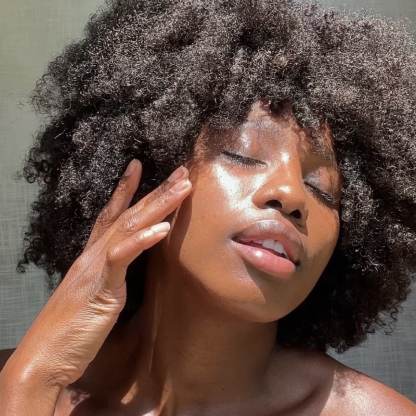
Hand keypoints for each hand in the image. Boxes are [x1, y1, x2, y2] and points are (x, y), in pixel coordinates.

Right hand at [1, 160, 191, 389]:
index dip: (125, 190)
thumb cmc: (72, 330)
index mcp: (94, 257)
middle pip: (128, 214)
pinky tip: (163, 229)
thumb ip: (111, 276)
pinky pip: (122, 257)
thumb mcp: (97, 296)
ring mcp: (95, 268)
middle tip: (181, 170)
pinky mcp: (100, 287)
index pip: (112, 215)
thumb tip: (126, 264)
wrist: (44, 359)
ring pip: (128, 227)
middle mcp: (93, 255)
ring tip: (182, 186)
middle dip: (156, 190)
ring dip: (158, 205)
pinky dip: (142, 240)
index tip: (139, 167)